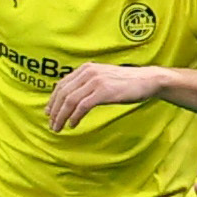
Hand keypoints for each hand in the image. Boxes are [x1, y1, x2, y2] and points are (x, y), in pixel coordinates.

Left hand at [46, 62, 160, 131]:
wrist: (147, 80)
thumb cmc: (126, 82)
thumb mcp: (103, 78)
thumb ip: (88, 84)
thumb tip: (73, 98)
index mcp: (86, 68)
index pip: (62, 84)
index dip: (52, 100)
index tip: (49, 112)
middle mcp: (88, 72)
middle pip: (63, 93)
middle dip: (55, 111)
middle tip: (52, 124)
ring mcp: (96, 81)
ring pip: (70, 101)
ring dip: (62, 116)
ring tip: (59, 127)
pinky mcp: (104, 92)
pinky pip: (82, 106)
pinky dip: (75, 117)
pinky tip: (73, 124)